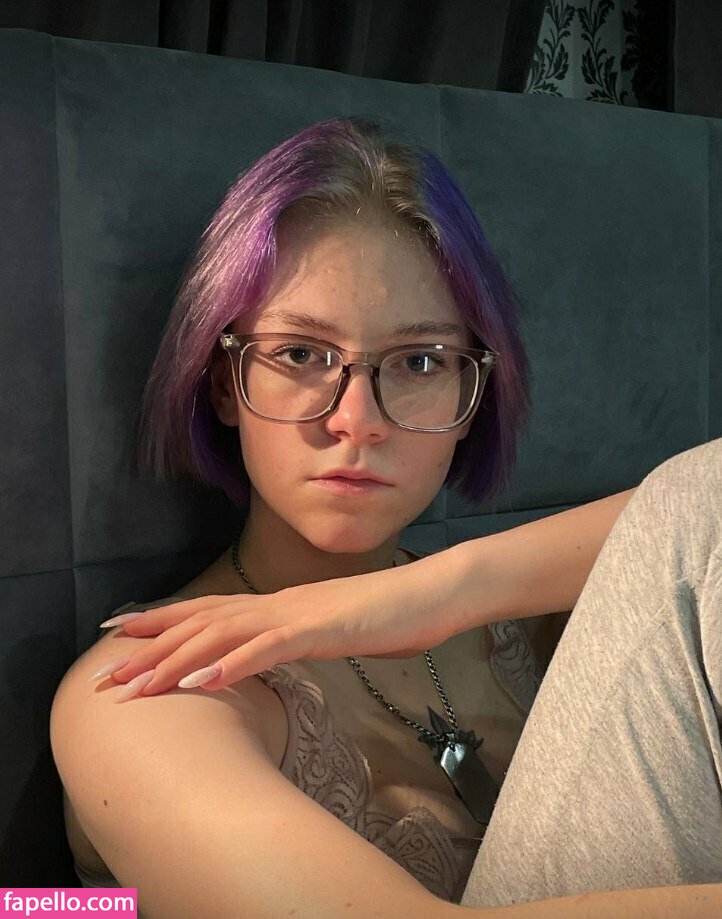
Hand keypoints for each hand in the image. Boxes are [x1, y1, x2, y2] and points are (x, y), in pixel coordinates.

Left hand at [102, 550, 466, 695]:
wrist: (431, 593)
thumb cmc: (388, 615)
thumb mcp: (332, 631)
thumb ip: (297, 638)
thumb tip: (271, 652)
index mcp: (278, 605)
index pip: (208, 610)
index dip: (162, 620)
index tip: (119, 635)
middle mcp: (277, 604)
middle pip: (201, 623)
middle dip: (150, 650)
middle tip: (107, 677)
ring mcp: (297, 614)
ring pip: (222, 634)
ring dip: (175, 660)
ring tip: (136, 686)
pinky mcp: (321, 629)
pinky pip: (268, 648)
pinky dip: (231, 664)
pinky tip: (201, 683)